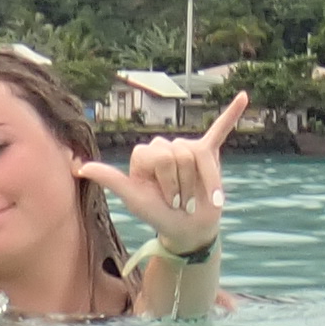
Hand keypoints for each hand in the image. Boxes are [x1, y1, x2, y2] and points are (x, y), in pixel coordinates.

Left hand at [78, 94, 244, 257]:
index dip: (166, 182)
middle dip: (183, 183)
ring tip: (199, 196)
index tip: (167, 202)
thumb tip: (79, 167)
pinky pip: (221, 129)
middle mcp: (166, 146)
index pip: (160, 155)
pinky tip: (245, 98)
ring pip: (199, 153)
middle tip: (182, 200)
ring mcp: (188, 149)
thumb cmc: (158, 214)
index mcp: (146, 154)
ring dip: (203, 181)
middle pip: (179, 153)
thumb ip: (110, 179)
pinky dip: (233, 114)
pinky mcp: (210, 152)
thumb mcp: (134, 198)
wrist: (188, 228)